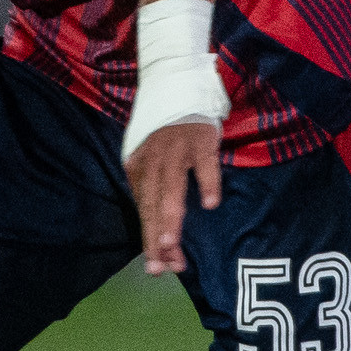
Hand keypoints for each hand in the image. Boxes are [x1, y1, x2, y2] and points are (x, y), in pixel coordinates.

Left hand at [128, 118, 223, 274]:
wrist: (175, 83)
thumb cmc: (165, 130)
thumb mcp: (150, 158)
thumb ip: (153, 189)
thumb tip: (158, 228)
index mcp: (139, 169)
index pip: (144, 211)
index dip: (150, 240)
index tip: (158, 267)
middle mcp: (152, 162)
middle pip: (153, 205)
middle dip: (155, 238)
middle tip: (159, 267)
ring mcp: (175, 150)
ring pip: (171, 188)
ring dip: (170, 216)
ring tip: (171, 244)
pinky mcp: (199, 140)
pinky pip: (203, 164)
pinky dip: (206, 182)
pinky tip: (211, 204)